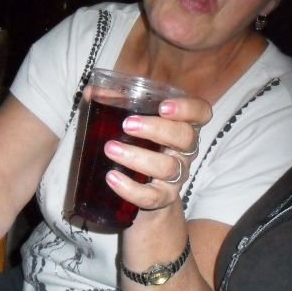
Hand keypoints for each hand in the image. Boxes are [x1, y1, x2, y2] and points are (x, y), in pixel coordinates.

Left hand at [102, 96, 212, 212]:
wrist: (145, 196)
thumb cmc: (141, 149)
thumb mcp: (134, 127)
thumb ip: (116, 106)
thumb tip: (91, 91)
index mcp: (183, 126)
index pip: (201, 113)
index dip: (188, 108)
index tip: (163, 106)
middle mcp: (185, 151)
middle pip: (185, 137)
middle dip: (157, 129)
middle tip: (127, 125)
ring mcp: (177, 177)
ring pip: (168, 167)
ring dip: (137, 157)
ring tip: (110, 149)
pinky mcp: (163, 199)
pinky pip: (151, 196)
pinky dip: (130, 188)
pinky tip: (111, 177)